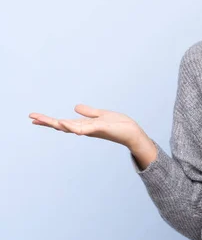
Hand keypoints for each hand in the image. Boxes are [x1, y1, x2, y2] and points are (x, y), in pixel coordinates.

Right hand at [29, 104, 146, 149]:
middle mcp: (85, 129)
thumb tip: (75, 107)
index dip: (48, 120)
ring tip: (44, 119)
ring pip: (71, 127)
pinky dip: (76, 127)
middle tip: (31, 117)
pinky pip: (86, 128)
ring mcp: (92, 130)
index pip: (63, 122)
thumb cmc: (119, 125)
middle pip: (63, 125)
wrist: (133, 133)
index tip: (33, 117)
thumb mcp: (101, 115)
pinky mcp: (101, 128)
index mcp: (84, 125)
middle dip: (47, 122)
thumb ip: (89, 112)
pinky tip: (67, 124)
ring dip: (58, 123)